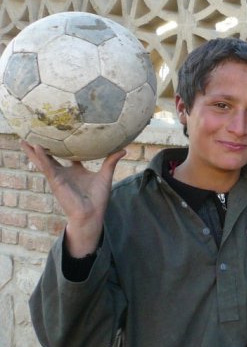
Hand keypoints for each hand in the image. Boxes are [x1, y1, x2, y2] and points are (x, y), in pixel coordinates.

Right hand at [21, 141, 124, 256]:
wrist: (92, 213)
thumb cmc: (98, 198)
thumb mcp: (106, 175)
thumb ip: (111, 161)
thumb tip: (123, 149)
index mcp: (74, 171)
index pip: (67, 155)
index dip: (63, 145)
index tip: (60, 133)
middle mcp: (64, 173)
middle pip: (50, 157)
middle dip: (40, 147)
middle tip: (31, 134)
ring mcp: (58, 177)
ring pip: (42, 161)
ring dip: (33, 151)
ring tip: (23, 140)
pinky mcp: (56, 181)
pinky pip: (47, 167)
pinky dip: (42, 157)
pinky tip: (36, 147)